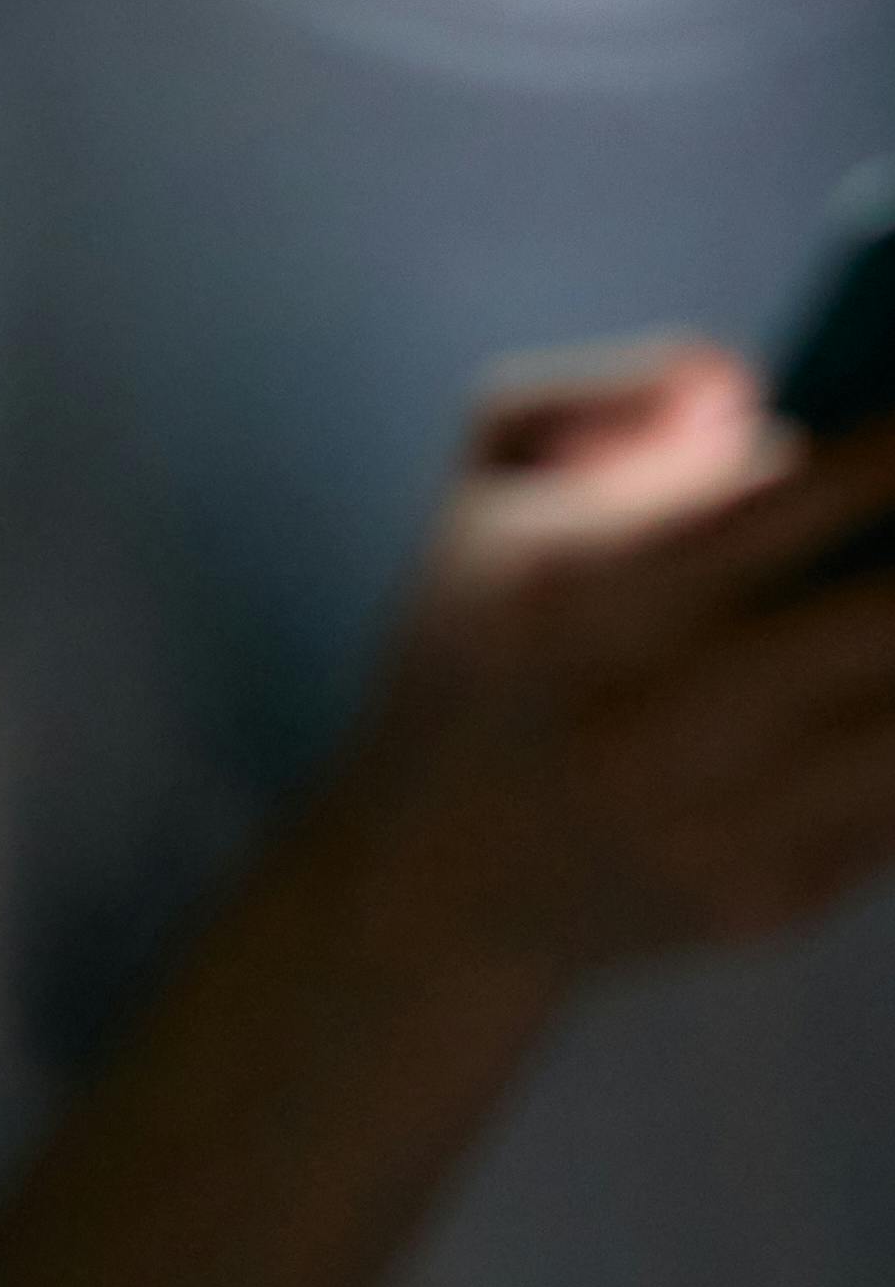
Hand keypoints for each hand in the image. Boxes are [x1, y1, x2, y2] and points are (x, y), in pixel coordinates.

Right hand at [319, 342, 894, 987]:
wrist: (436, 875)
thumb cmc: (480, 641)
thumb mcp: (483, 484)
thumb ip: (594, 392)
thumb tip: (748, 390)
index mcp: (582, 587)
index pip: (799, 495)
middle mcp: (660, 707)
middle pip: (892, 615)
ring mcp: (728, 814)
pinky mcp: (781, 897)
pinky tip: (891, 697)